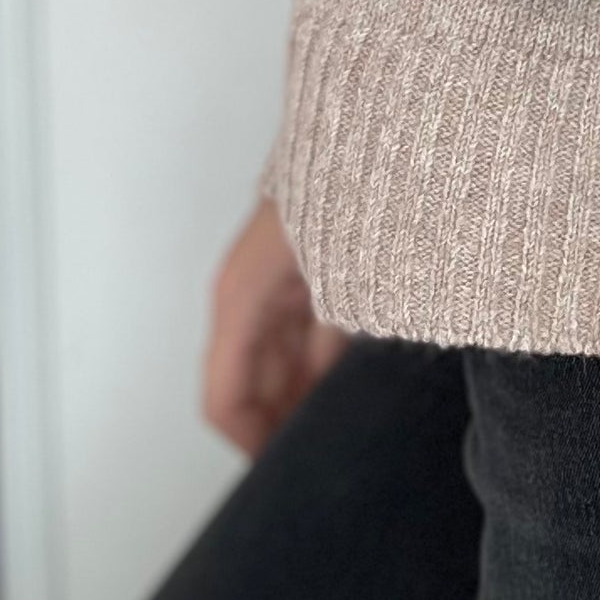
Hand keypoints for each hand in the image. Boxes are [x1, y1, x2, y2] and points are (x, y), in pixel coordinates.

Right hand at [202, 198, 349, 457]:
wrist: (375, 121)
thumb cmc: (348, 186)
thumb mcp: (339, 279)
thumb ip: (326, 349)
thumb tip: (327, 409)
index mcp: (241, 299)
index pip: (224, 399)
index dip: (250, 446)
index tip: (282, 478)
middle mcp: (252, 292)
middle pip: (255, 384)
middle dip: (280, 427)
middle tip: (318, 466)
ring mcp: (282, 278)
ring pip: (285, 359)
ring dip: (308, 397)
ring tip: (344, 435)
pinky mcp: (313, 265)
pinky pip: (312, 330)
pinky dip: (330, 361)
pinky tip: (362, 381)